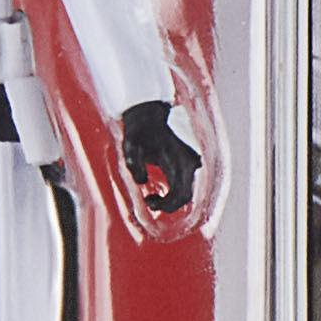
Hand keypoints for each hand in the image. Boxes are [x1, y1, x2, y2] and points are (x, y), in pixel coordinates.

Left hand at [119, 100, 200, 217]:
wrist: (148, 115)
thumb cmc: (139, 131)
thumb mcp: (131, 146)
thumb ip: (135, 163)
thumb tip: (141, 180)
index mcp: (179, 160)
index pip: (181, 194)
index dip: (167, 205)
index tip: (149, 202)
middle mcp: (188, 163)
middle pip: (185, 196)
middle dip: (167, 205)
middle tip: (149, 201)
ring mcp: (188, 163)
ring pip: (186, 191)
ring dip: (170, 199)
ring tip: (152, 197)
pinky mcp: (185, 163)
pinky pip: (183, 184)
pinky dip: (172, 192)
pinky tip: (159, 189)